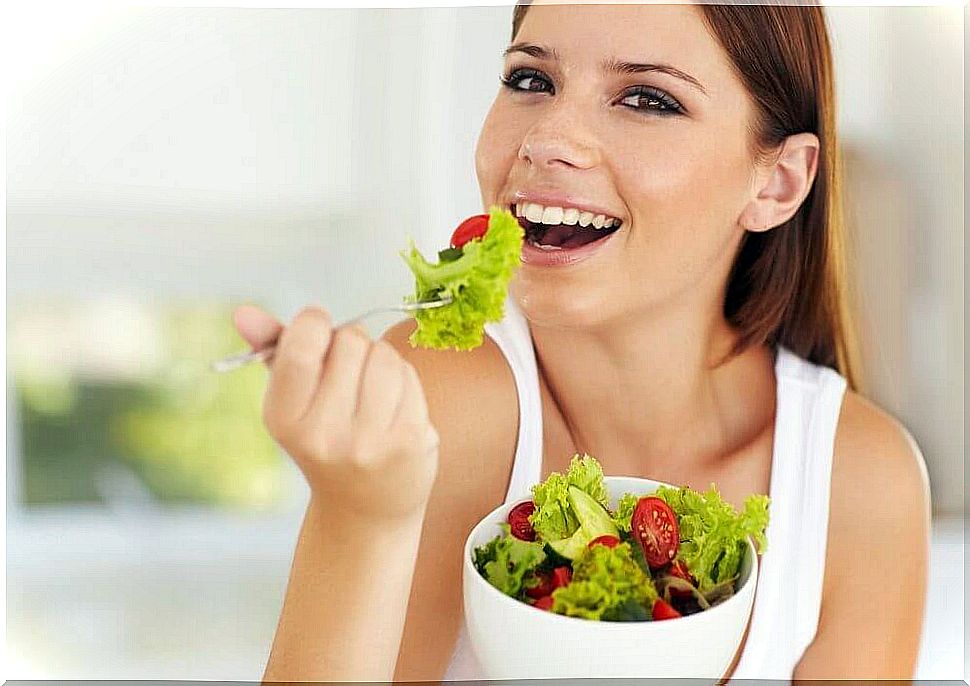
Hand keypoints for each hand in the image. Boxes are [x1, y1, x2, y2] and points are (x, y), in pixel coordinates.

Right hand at [232, 304, 439, 520]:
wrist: (365, 506)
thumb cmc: (326, 438)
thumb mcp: (291, 399)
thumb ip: (271, 349)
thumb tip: (244, 312)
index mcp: (284, 418)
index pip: (302, 344)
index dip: (315, 323)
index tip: (319, 334)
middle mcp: (323, 434)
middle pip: (350, 341)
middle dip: (352, 345)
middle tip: (348, 374)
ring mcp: (369, 440)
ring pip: (384, 355)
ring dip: (381, 361)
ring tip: (371, 391)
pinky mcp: (408, 441)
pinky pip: (409, 376)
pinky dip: (404, 381)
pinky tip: (393, 408)